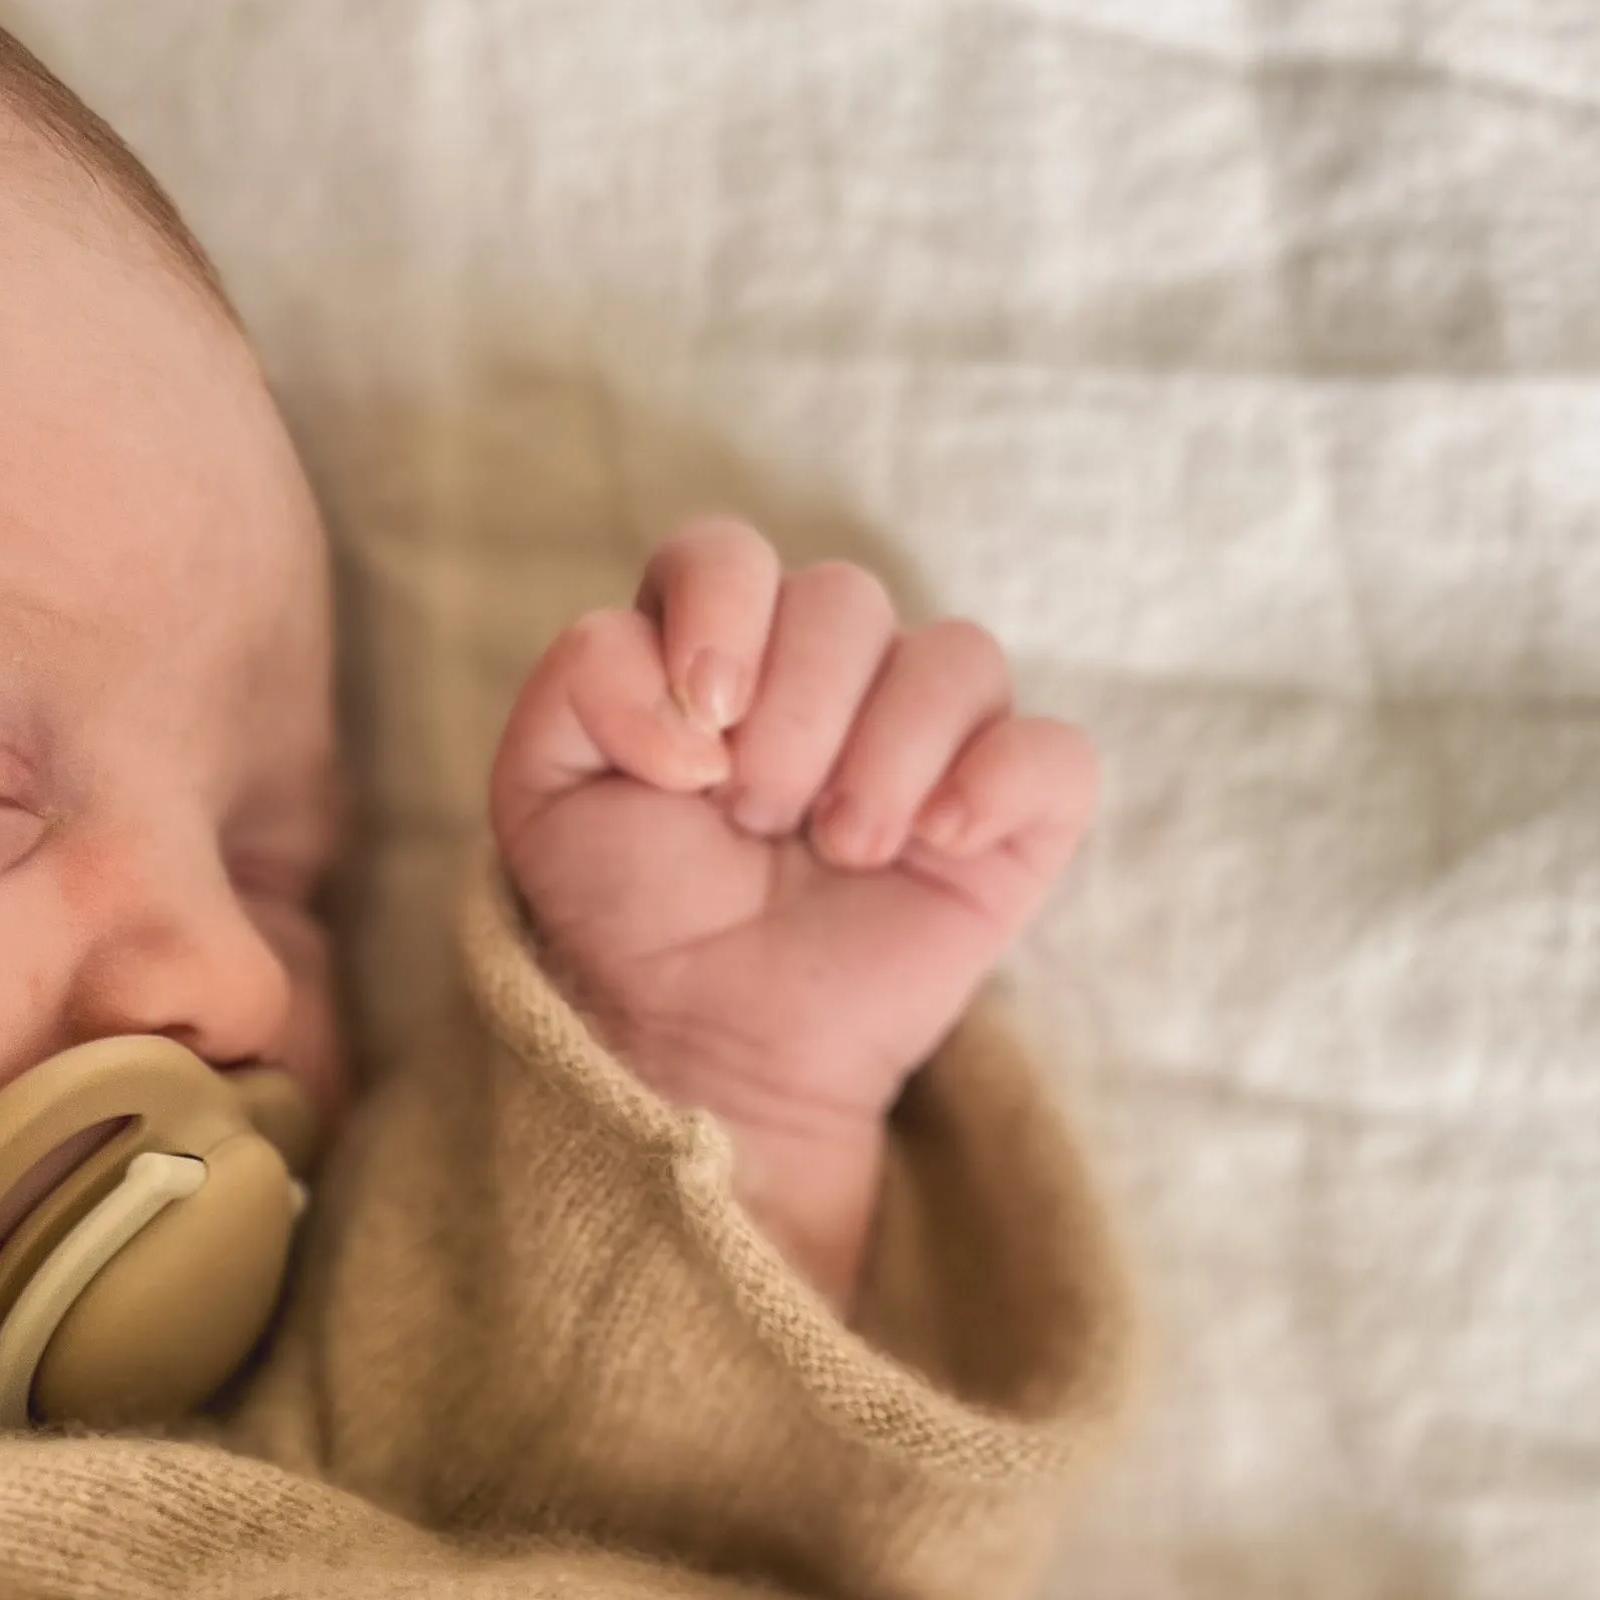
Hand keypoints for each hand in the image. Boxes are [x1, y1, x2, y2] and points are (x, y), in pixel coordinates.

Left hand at [488, 518, 1099, 1311]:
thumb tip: (702, 692)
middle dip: (793, 719)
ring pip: (958, 655)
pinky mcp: (1011, 820)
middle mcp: (832, 673)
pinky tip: (937, 844)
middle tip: (756, 822)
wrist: (705, 1047)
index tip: (694, 748)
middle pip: (846, 596)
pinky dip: (999, 783)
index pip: (730, 552)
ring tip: (839, 852)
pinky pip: (1056, 754)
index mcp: (722, 645)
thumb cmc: (632, 919)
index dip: (720, 618)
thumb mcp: (542, 790)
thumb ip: (581, 681)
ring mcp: (932, 741)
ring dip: (883, 759)